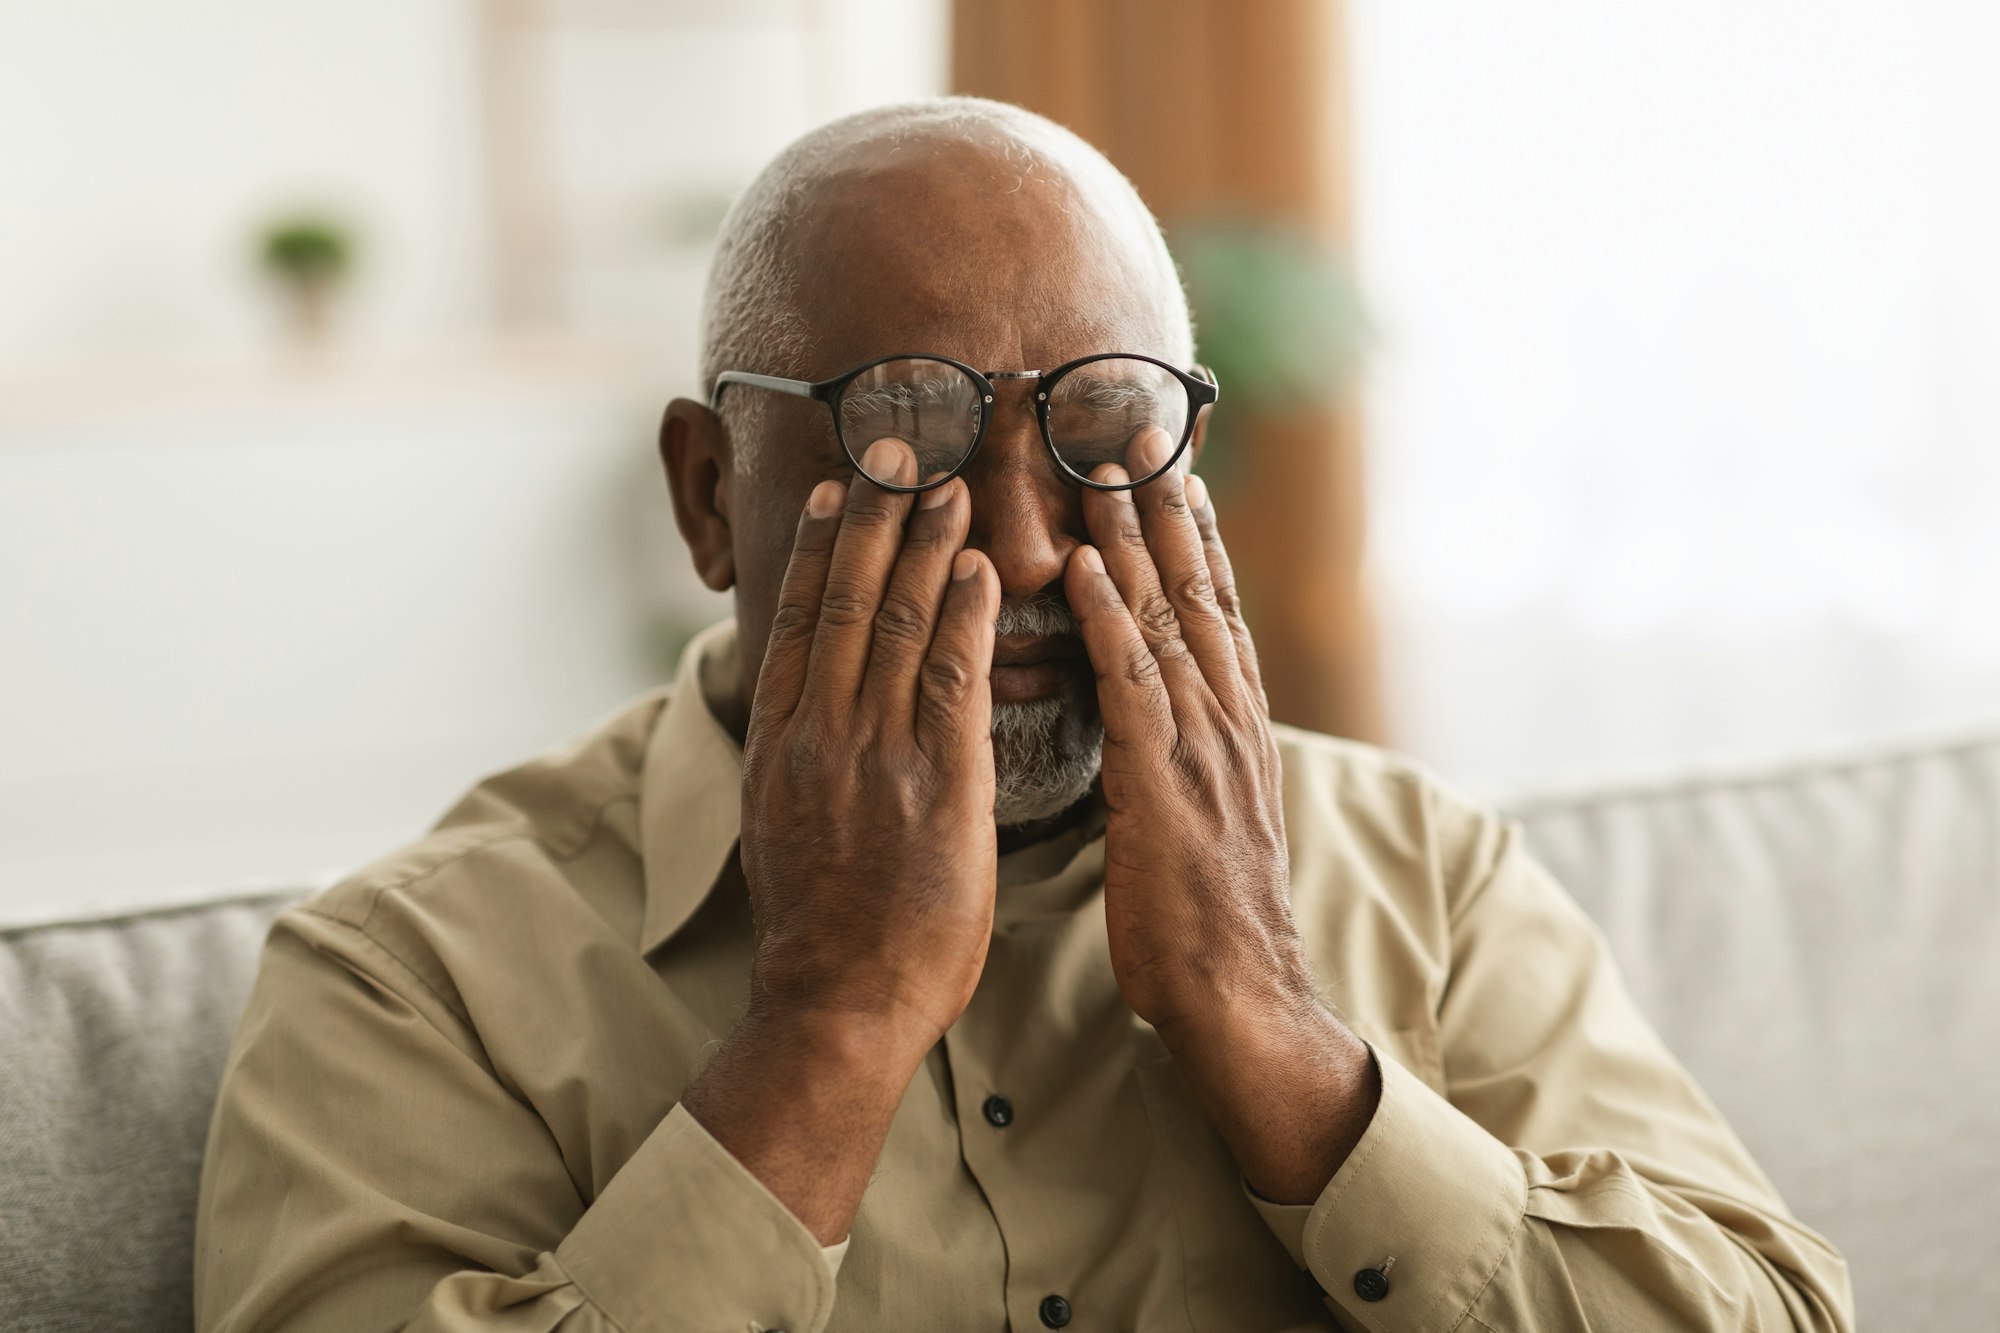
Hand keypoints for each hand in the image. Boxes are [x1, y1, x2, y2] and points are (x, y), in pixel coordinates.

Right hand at [738, 437, 1001, 1058]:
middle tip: (896, 445)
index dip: (817, 545)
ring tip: (945, 482)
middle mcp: (818, 733)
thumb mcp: (785, 826)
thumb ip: (804, 758)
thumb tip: (817, 710)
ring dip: (923, 543)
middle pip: (845, 599)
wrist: (835, 1006)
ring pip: (897, 622)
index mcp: (779, 743)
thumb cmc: (820, 929)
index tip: (833, 488)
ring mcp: (873, 755)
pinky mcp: (936, 785)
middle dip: (872, 515)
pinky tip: (978, 566)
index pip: (797, 619)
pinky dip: (964, 615)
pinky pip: (952, 679)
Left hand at [1064, 429, 1311, 1032]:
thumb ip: (1182, 759)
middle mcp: (1227, 722)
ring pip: (1167, 619)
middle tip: (1142, 426)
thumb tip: (1156, 721)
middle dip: (1167, 506)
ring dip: (1135, 535)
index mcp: (1234, 729)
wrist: (1240, 1001)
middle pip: (1197, 591)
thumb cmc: (1206, 922)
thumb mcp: (1202, 821)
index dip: (1194, 536)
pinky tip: (1084, 565)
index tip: (1173, 469)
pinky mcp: (1164, 785)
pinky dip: (1109, 618)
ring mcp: (1202, 749)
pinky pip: (1131, 685)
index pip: (1214, 610)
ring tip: (1105, 462)